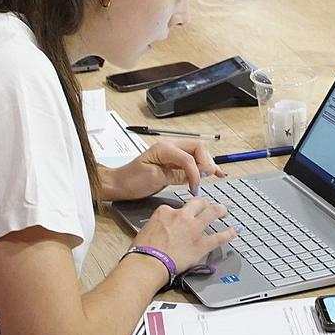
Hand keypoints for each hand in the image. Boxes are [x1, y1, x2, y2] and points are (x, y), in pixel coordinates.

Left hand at [102, 139, 220, 201]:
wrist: (120, 184)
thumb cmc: (132, 180)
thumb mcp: (155, 178)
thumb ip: (178, 175)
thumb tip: (198, 174)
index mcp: (164, 148)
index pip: (189, 157)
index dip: (196, 172)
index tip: (195, 187)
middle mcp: (170, 146)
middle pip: (198, 148)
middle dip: (206, 163)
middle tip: (207, 179)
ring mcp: (173, 153)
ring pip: (198, 153)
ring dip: (207, 164)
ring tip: (215, 175)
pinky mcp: (174, 162)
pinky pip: (193, 161)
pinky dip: (203, 166)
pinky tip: (214, 172)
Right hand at [136, 196, 236, 274]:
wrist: (148, 263)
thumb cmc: (143, 251)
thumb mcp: (146, 230)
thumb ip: (158, 226)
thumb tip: (160, 231)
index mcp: (165, 212)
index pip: (176, 207)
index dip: (180, 213)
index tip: (181, 217)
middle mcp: (181, 216)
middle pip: (197, 203)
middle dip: (203, 204)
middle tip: (207, 206)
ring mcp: (193, 229)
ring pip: (212, 213)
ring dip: (220, 210)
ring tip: (224, 211)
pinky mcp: (201, 244)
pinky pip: (219, 237)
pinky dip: (229, 234)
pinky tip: (234, 231)